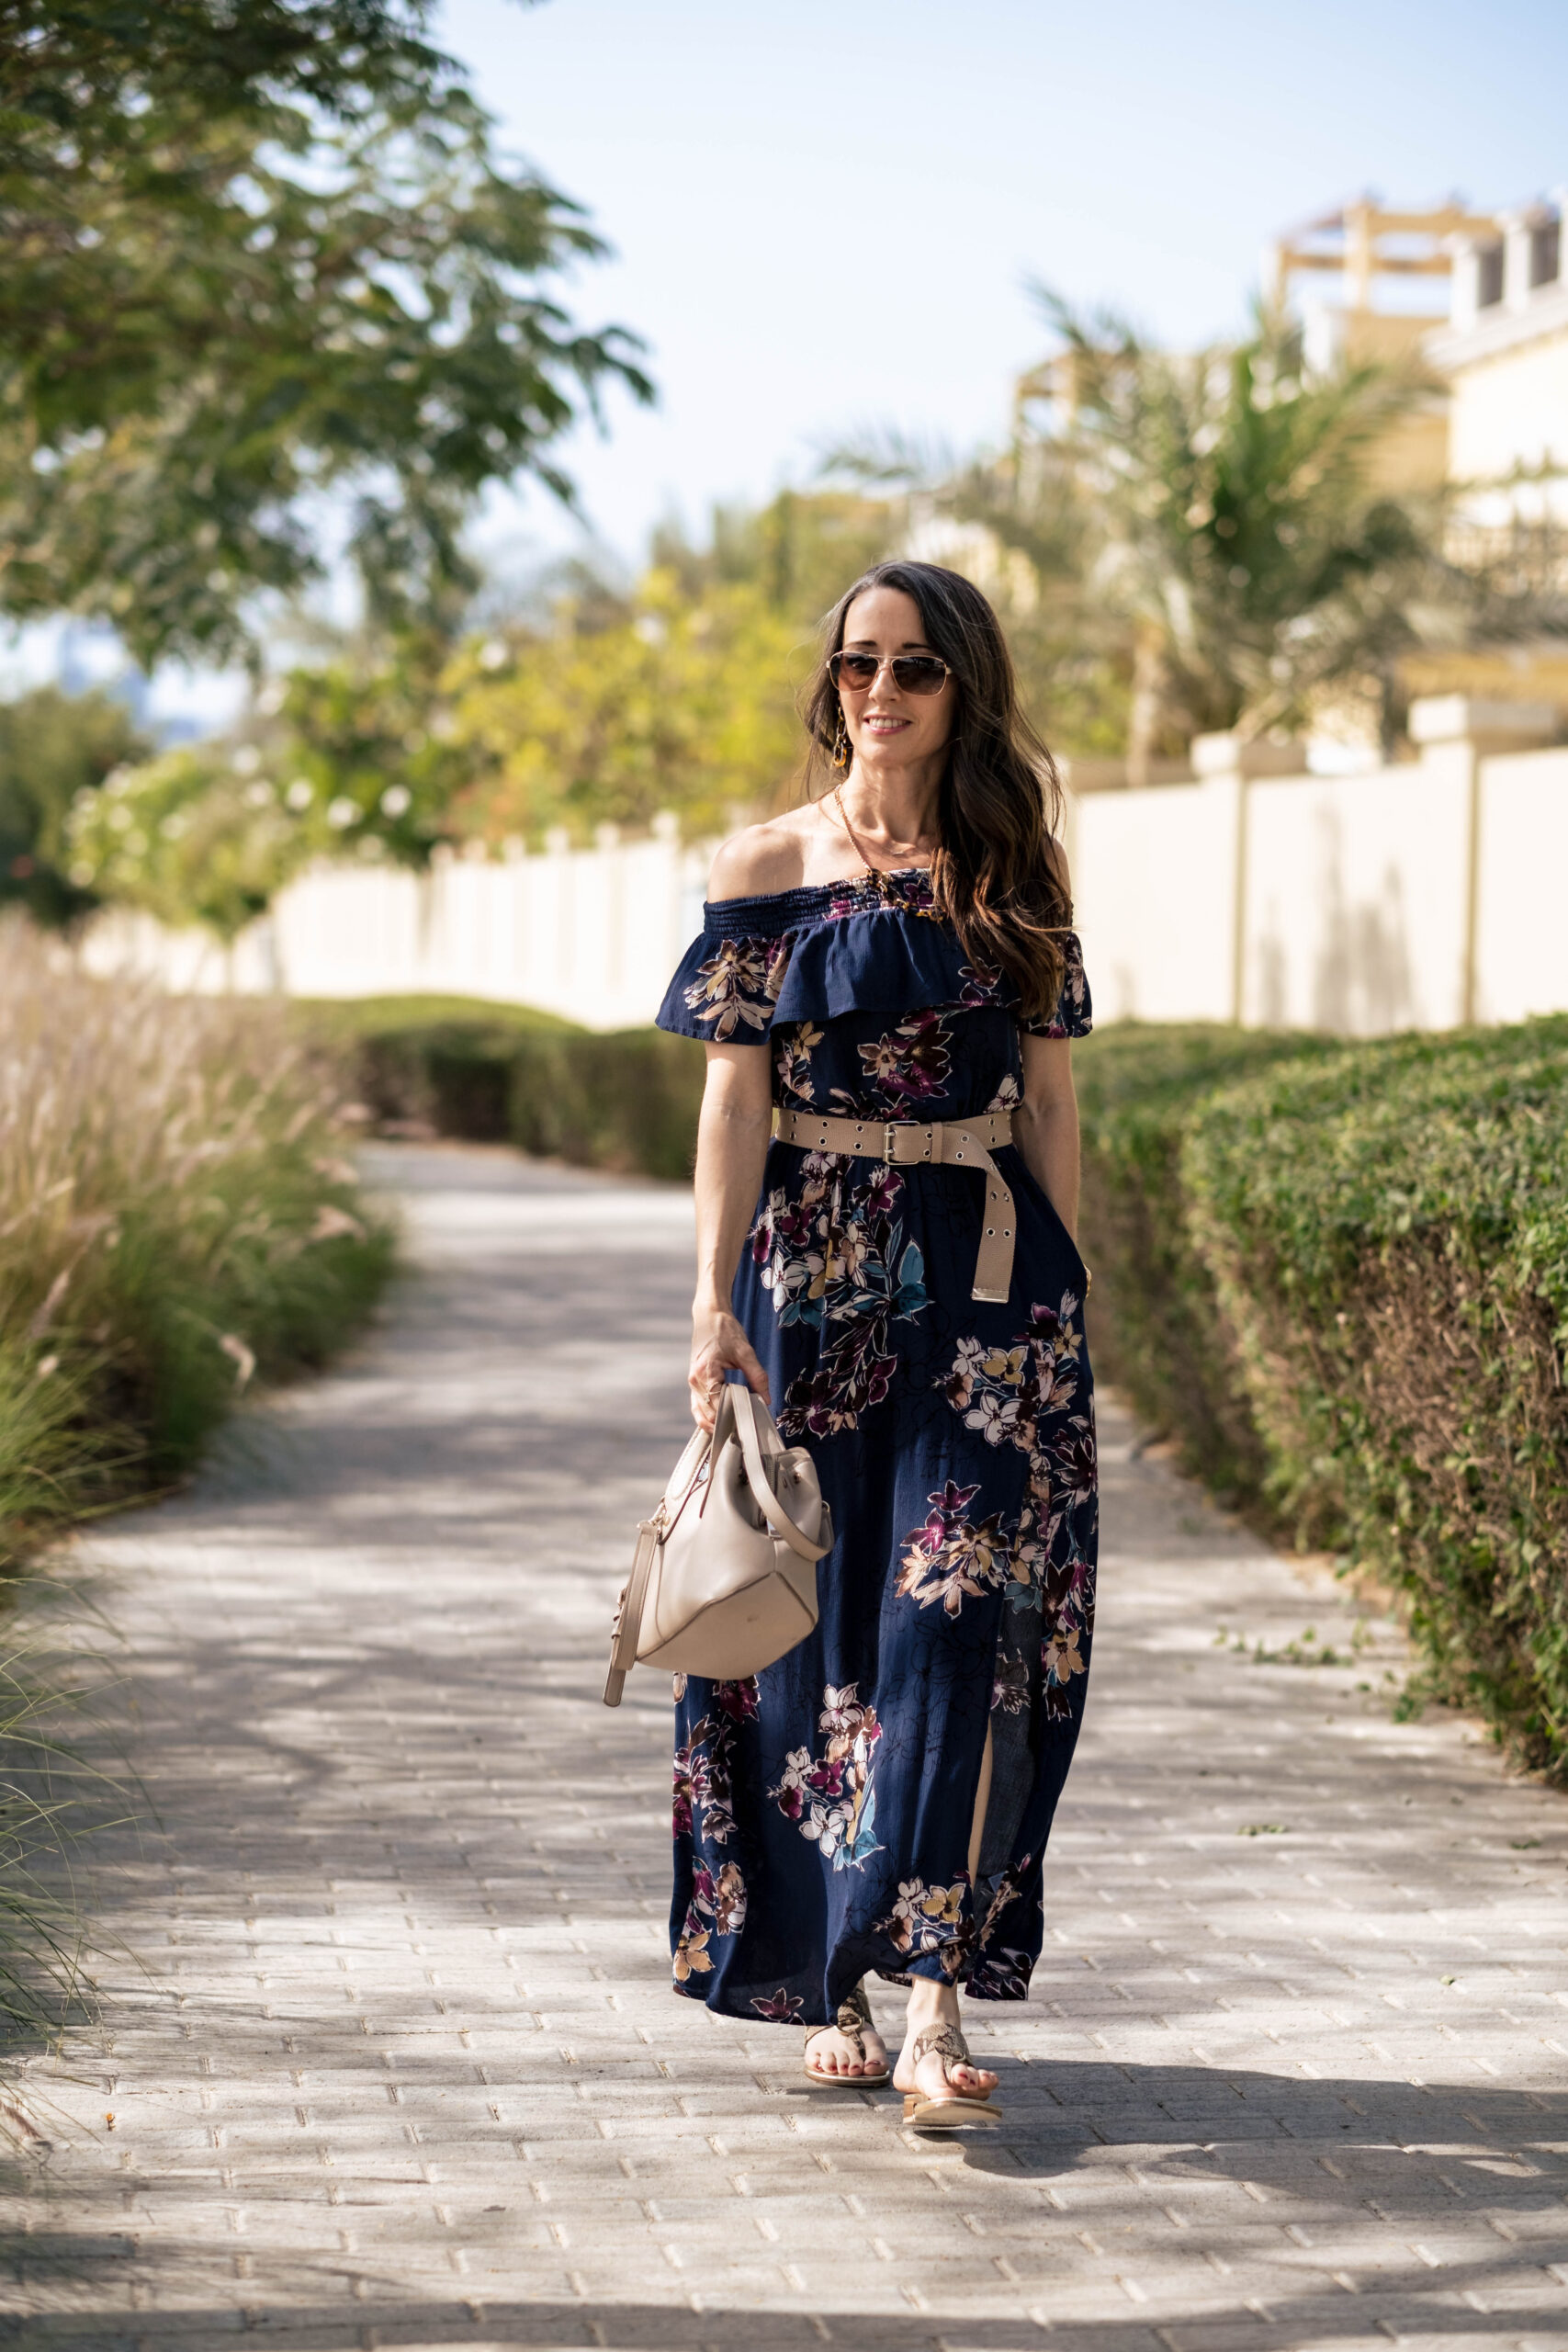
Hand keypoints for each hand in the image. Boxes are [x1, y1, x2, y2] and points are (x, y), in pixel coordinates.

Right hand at [689, 1304, 769, 1430]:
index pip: (717, 1406)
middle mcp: (695, 1381)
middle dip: (725, 1424)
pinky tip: (722, 1423)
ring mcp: (692, 1383)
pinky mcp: (695, 1383)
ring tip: (734, 1431)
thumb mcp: (745, 1351)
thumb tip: (766, 1399)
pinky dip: (708, 1417)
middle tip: (745, 1430)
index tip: (749, 1423)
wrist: (709, 1316)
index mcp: (706, 1373)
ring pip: (700, 1414)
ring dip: (715, 1424)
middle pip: (708, 1415)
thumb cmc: (725, 1331)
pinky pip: (698, 1407)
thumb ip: (757, 1376)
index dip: (732, 1417)